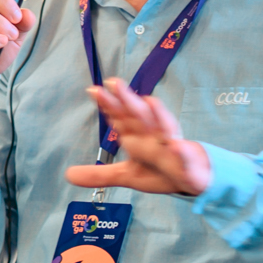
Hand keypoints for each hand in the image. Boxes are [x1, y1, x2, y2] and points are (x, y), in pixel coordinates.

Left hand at [65, 79, 212, 197]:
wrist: (194, 180)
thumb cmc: (161, 170)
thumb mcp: (127, 175)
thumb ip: (100, 174)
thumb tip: (68, 175)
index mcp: (138, 137)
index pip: (121, 117)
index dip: (108, 104)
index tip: (93, 90)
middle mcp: (153, 136)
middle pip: (139, 116)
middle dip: (128, 100)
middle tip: (114, 82)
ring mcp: (171, 147)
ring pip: (163, 128)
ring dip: (157, 115)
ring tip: (149, 101)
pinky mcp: (187, 162)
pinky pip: (184, 156)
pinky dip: (181, 151)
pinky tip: (176, 147)